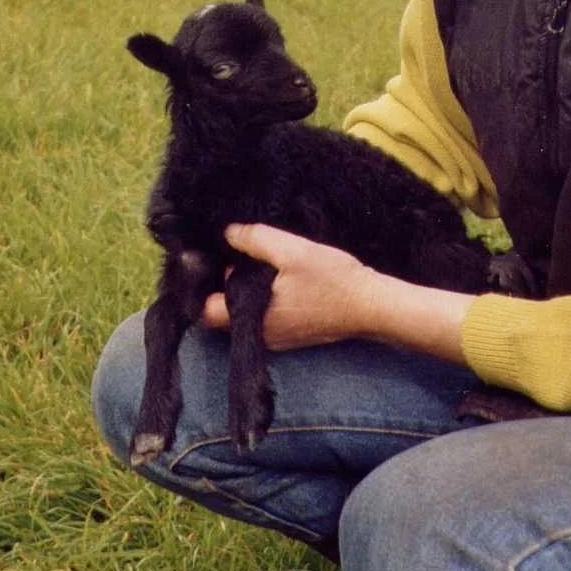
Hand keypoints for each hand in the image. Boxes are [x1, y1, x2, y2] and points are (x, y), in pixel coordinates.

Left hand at [203, 223, 474, 365]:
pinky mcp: (291, 334)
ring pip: (244, 312)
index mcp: (251, 317)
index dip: (199, 288)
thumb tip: (227, 233)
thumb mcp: (292, 250)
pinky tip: (278, 276)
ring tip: (258, 260)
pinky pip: (263, 315)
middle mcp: (259, 334)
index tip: (206, 263)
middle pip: (223, 310)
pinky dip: (262, 297)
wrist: (372, 306)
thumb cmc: (333, 280)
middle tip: (237, 254)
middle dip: (225, 283)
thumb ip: (255, 239)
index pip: (204, 311)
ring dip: (245, 289)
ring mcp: (276, 337)